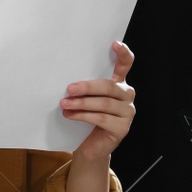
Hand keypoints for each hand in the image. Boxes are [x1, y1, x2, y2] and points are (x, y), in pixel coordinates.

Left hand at [59, 40, 135, 159]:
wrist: (91, 146)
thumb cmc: (87, 117)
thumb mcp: (86, 99)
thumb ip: (84, 88)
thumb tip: (67, 80)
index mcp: (119, 84)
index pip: (126, 64)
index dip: (123, 53)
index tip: (114, 44)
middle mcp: (127, 96)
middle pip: (109, 86)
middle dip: (87, 87)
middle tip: (69, 89)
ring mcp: (128, 112)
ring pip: (104, 104)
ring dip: (81, 103)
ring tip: (64, 104)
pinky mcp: (122, 128)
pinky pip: (101, 118)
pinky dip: (83, 116)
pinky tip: (70, 115)